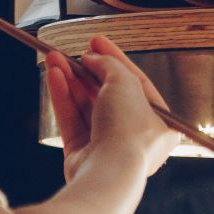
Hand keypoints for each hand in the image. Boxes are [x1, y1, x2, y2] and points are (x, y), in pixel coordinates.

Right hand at [43, 36, 176, 180]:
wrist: (109, 171)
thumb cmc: (128, 132)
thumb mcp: (125, 84)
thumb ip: (110, 66)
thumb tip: (93, 58)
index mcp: (159, 122)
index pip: (136, 82)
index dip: (115, 59)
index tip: (96, 41)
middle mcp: (134, 136)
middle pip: (108, 93)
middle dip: (87, 70)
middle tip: (72, 52)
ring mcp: (107, 146)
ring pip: (86, 105)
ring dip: (70, 79)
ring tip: (54, 58)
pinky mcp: (82, 155)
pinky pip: (72, 119)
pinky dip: (63, 96)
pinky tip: (54, 76)